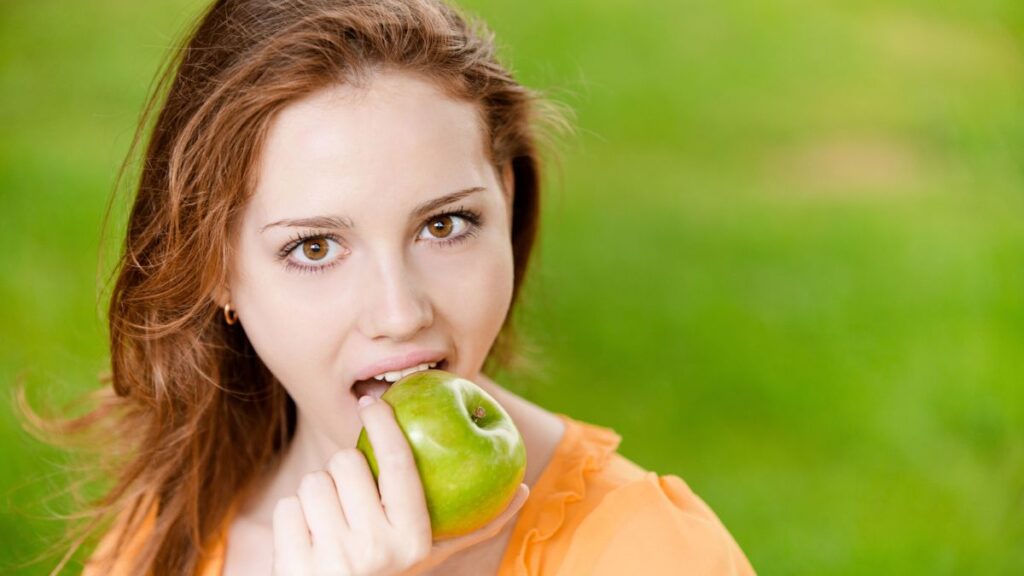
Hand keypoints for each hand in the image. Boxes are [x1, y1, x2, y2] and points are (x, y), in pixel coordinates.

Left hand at [272, 395, 529, 575]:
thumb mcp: (432, 558)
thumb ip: (475, 526)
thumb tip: (525, 488)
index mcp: (413, 542)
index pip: (399, 462)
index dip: (385, 423)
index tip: (373, 401)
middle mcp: (376, 551)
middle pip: (346, 464)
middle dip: (344, 471)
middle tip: (350, 491)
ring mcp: (332, 560)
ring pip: (312, 483)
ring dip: (317, 496)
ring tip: (331, 523)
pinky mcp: (293, 565)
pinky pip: (286, 508)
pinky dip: (293, 519)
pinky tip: (307, 541)